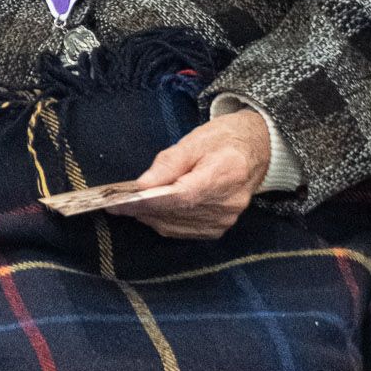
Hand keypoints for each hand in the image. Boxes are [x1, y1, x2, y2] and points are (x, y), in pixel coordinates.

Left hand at [125, 109, 271, 240]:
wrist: (254, 150)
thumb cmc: (223, 139)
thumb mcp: (195, 139)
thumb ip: (168, 163)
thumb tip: (142, 186)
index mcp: (226, 172)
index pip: (183, 196)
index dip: (151, 201)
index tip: (123, 201)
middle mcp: (229, 202)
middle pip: (178, 212)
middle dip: (144, 209)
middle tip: (115, 203)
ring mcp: (227, 219)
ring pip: (179, 225)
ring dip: (152, 217)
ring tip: (129, 206)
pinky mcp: (221, 228)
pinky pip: (186, 231)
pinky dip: (166, 223)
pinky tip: (152, 212)